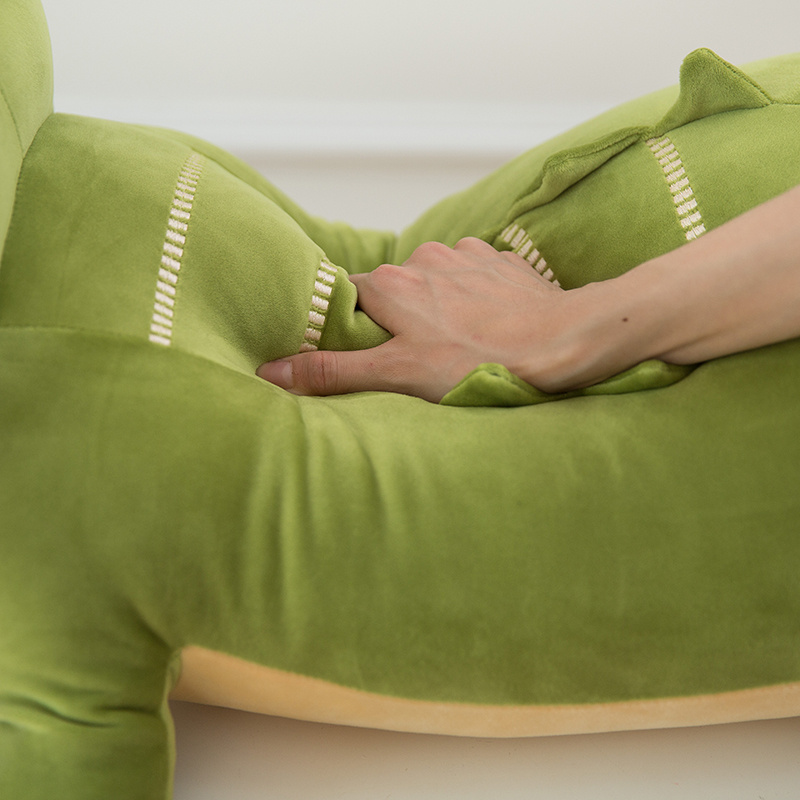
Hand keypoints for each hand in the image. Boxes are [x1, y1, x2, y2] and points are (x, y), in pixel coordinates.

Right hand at [256, 238, 567, 401]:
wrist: (561, 342)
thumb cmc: (478, 362)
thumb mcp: (397, 374)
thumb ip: (332, 371)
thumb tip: (270, 372)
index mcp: (390, 284)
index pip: (349, 300)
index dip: (354, 327)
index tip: (370, 351)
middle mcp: (423, 257)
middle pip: (392, 290)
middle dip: (399, 320)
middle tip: (419, 356)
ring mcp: (465, 254)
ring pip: (434, 282)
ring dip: (438, 308)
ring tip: (460, 343)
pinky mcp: (499, 260)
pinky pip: (471, 276)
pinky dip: (473, 298)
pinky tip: (489, 325)